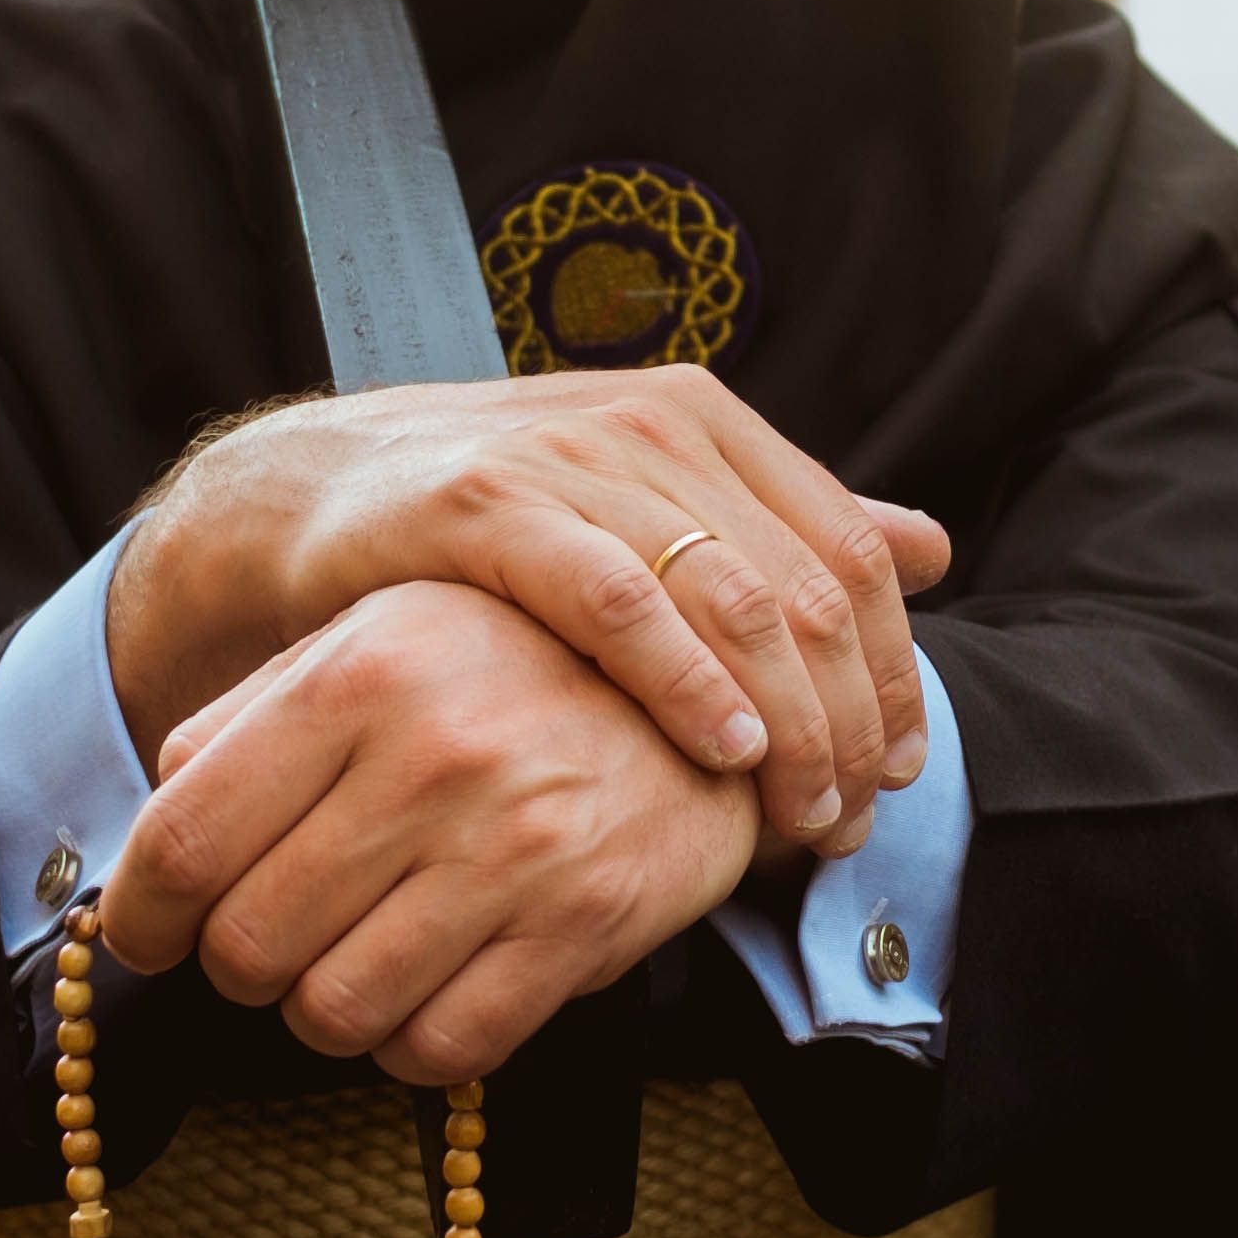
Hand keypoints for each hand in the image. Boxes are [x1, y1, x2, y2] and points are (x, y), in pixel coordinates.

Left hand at [97, 582, 760, 1087]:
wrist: (711, 688)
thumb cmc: (510, 667)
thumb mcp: (379, 639)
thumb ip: (254, 713)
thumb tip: (155, 812)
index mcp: (360, 673)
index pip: (184, 839)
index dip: (139, 916)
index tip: (145, 936)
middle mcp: (434, 757)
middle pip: (249, 944)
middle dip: (235, 967)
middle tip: (263, 945)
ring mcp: (516, 849)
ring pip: (335, 1011)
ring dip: (321, 1008)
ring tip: (348, 963)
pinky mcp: (583, 926)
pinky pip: (440, 1048)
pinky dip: (407, 1042)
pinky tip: (423, 990)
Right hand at [107, 369, 950, 860]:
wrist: (307, 502)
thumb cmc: (490, 527)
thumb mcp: (642, 513)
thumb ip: (780, 528)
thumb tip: (931, 550)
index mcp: (706, 420)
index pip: (851, 553)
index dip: (890, 671)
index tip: (898, 772)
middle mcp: (652, 422)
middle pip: (809, 585)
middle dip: (847, 718)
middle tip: (850, 818)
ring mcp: (572, 456)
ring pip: (734, 596)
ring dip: (788, 720)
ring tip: (801, 811)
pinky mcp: (492, 505)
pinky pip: (621, 599)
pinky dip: (687, 680)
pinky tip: (725, 747)